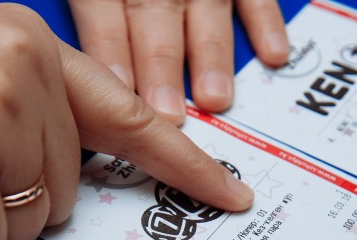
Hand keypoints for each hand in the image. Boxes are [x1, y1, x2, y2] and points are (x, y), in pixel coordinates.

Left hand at [69, 0, 289, 124]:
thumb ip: (92, 13)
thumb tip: (84, 70)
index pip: (103, 8)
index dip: (111, 48)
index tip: (119, 91)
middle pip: (154, 14)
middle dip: (161, 64)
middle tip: (167, 111)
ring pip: (204, 8)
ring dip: (211, 54)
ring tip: (214, 98)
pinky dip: (265, 22)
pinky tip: (273, 55)